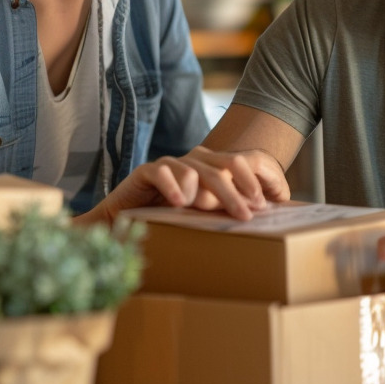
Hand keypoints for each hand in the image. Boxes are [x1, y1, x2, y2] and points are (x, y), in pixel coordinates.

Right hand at [79, 146, 289, 223]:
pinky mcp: (145, 171)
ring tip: (205, 211)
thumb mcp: (201, 214)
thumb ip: (222, 208)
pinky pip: (162, 172)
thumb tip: (255, 213)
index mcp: (207, 166)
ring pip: (193, 172)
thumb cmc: (168, 220)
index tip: (260, 205)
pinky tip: (178, 203)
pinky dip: (172, 186)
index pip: (234, 163)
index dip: (248, 182)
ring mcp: (168, 164)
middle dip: (234, 193)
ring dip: (202, 193)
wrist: (124, 222)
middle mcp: (190, 161)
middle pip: (218, 169)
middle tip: (245, 215)